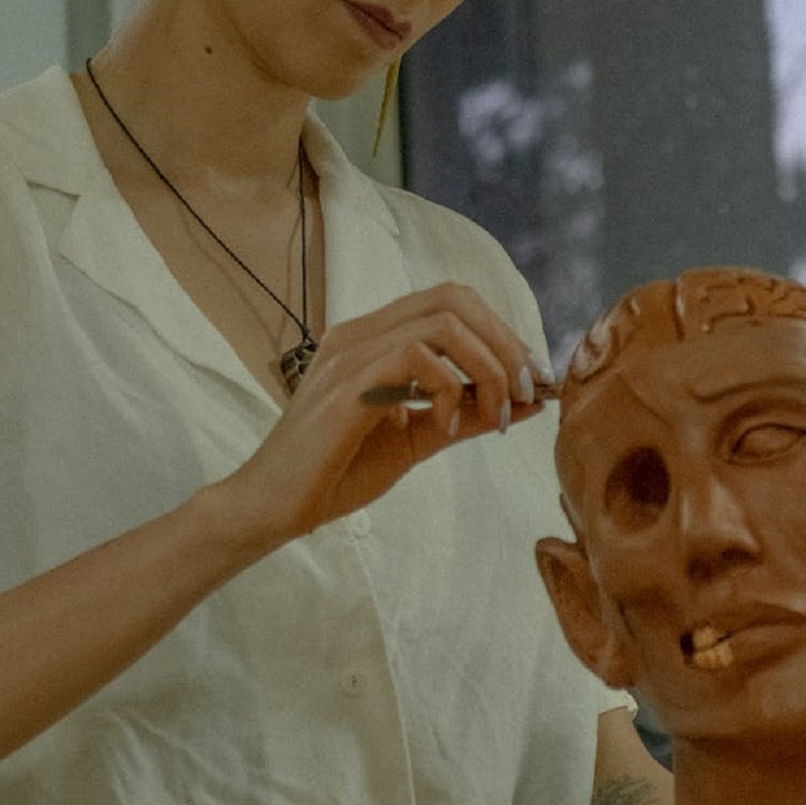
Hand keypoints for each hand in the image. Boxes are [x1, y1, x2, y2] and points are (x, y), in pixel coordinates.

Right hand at [220, 282, 547, 549]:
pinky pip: (415, 357)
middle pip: (455, 298)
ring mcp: (350, 354)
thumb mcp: (417, 439)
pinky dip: (449, 388)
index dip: (502, 333)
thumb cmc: (337, 473)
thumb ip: (466, 413)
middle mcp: (361, 333)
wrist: (275, 506)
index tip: (531, 381)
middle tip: (526, 393)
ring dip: (487, 367)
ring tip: (495, 414)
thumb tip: (528, 401)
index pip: (452, 302)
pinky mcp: (346, 385)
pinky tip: (446, 425)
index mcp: (374, 338)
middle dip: (506, 343)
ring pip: (444, 323)